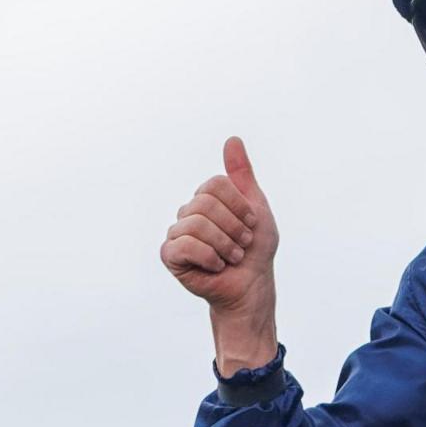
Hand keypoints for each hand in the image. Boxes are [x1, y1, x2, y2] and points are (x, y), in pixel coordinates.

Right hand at [160, 137, 280, 374]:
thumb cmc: (255, 250)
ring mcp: (177, 233)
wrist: (251, 287)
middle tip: (243, 245)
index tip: (251, 224)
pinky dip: (208, 256)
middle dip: (233, 227)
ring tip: (232, 257)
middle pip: (205, 202)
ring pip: (195, 223)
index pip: (216, 184)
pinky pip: (184, 244)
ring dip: (224, 244)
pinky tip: (216, 266)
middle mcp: (189, 213)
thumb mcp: (256, 207)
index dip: (239, 206)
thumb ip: (242, 175)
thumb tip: (232, 139)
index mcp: (207, 199)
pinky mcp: (170, 255)